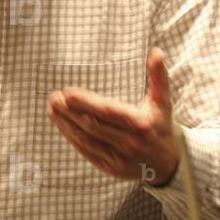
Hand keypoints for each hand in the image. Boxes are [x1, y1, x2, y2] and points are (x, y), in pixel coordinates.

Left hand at [47, 47, 178, 185]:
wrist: (167, 164)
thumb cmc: (160, 126)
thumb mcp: (162, 101)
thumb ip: (158, 76)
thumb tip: (157, 51)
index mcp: (140, 124)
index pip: (109, 112)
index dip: (86, 103)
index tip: (68, 93)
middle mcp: (129, 142)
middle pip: (93, 125)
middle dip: (70, 111)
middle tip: (54, 97)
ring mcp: (119, 158)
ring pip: (86, 140)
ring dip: (66, 124)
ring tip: (53, 109)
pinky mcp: (110, 168)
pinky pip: (87, 152)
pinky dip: (72, 138)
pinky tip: (61, 125)